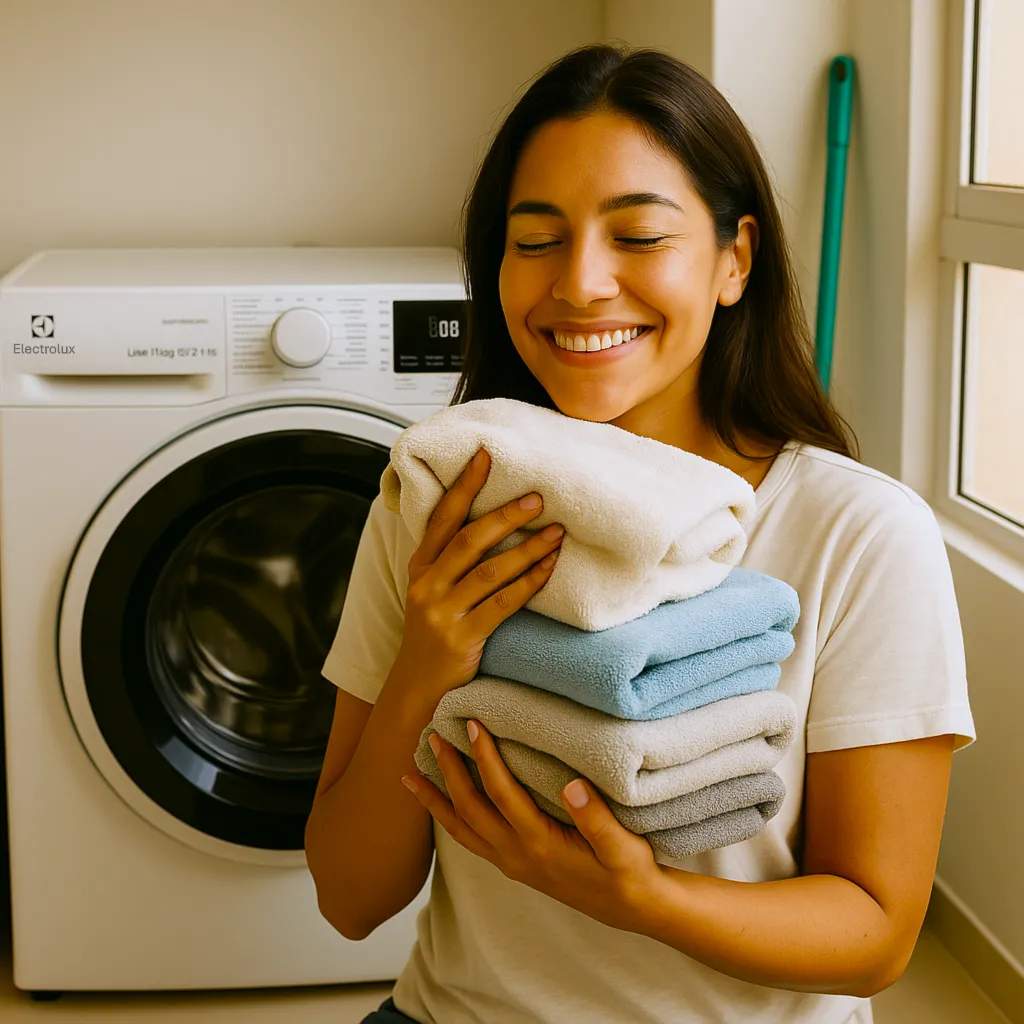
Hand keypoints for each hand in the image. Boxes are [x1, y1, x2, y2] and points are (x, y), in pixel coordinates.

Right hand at [391, 447, 564, 709]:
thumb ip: (449, 557)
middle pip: (469, 539)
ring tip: (556, 532)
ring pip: (490, 571)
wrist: (417, 685)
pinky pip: (503, 603)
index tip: (485, 455)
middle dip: (505, 515)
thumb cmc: (434, 631)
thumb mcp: (429, 589)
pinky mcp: (462, 636)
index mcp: (420, 565)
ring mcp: (442, 612)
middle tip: (537, 497)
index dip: (464, 485)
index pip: (442, 516)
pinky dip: (529, 583)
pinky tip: (550, 568)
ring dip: (527, 548)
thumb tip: (488, 518)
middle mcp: (427, 584)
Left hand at [402, 721, 660, 933]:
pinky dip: (449, 819)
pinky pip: (470, 840)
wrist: (636, 909)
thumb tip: (572, 785)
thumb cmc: (630, 873)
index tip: (471, 724)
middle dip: (447, 772)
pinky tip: (441, 805)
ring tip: (409, 777)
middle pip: (469, 809)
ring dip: (434, 801)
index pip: (501, 793)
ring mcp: (512, 863)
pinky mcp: (514, 866)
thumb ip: (596, 818)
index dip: (485, 757)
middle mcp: (516, 856)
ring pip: (461, 830)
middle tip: (430, 737)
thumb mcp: (623, 847)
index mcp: (540, 844)